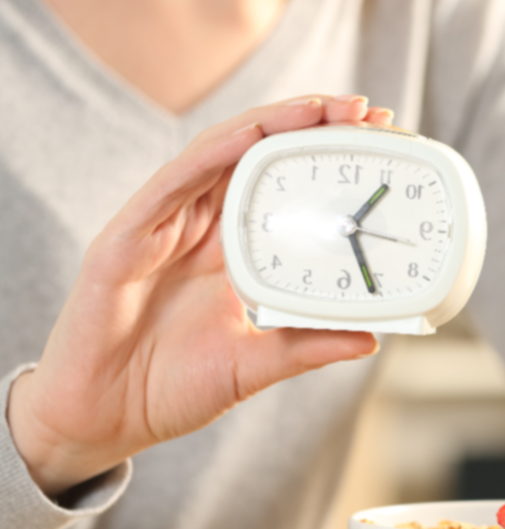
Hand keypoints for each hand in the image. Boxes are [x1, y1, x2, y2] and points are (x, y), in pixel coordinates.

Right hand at [8, 96, 396, 496]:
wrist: (103, 420)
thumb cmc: (171, 387)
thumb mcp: (256, 366)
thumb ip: (308, 347)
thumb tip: (371, 338)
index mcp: (230, 252)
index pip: (282, 186)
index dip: (323, 158)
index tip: (377, 138)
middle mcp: (199, 229)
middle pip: (256, 156)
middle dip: (308, 125)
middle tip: (363, 109)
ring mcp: (162, 227)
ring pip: (217, 155)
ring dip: (269, 125)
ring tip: (319, 108)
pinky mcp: (125, 239)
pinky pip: (170, 185)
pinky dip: (211, 155)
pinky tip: (248, 136)